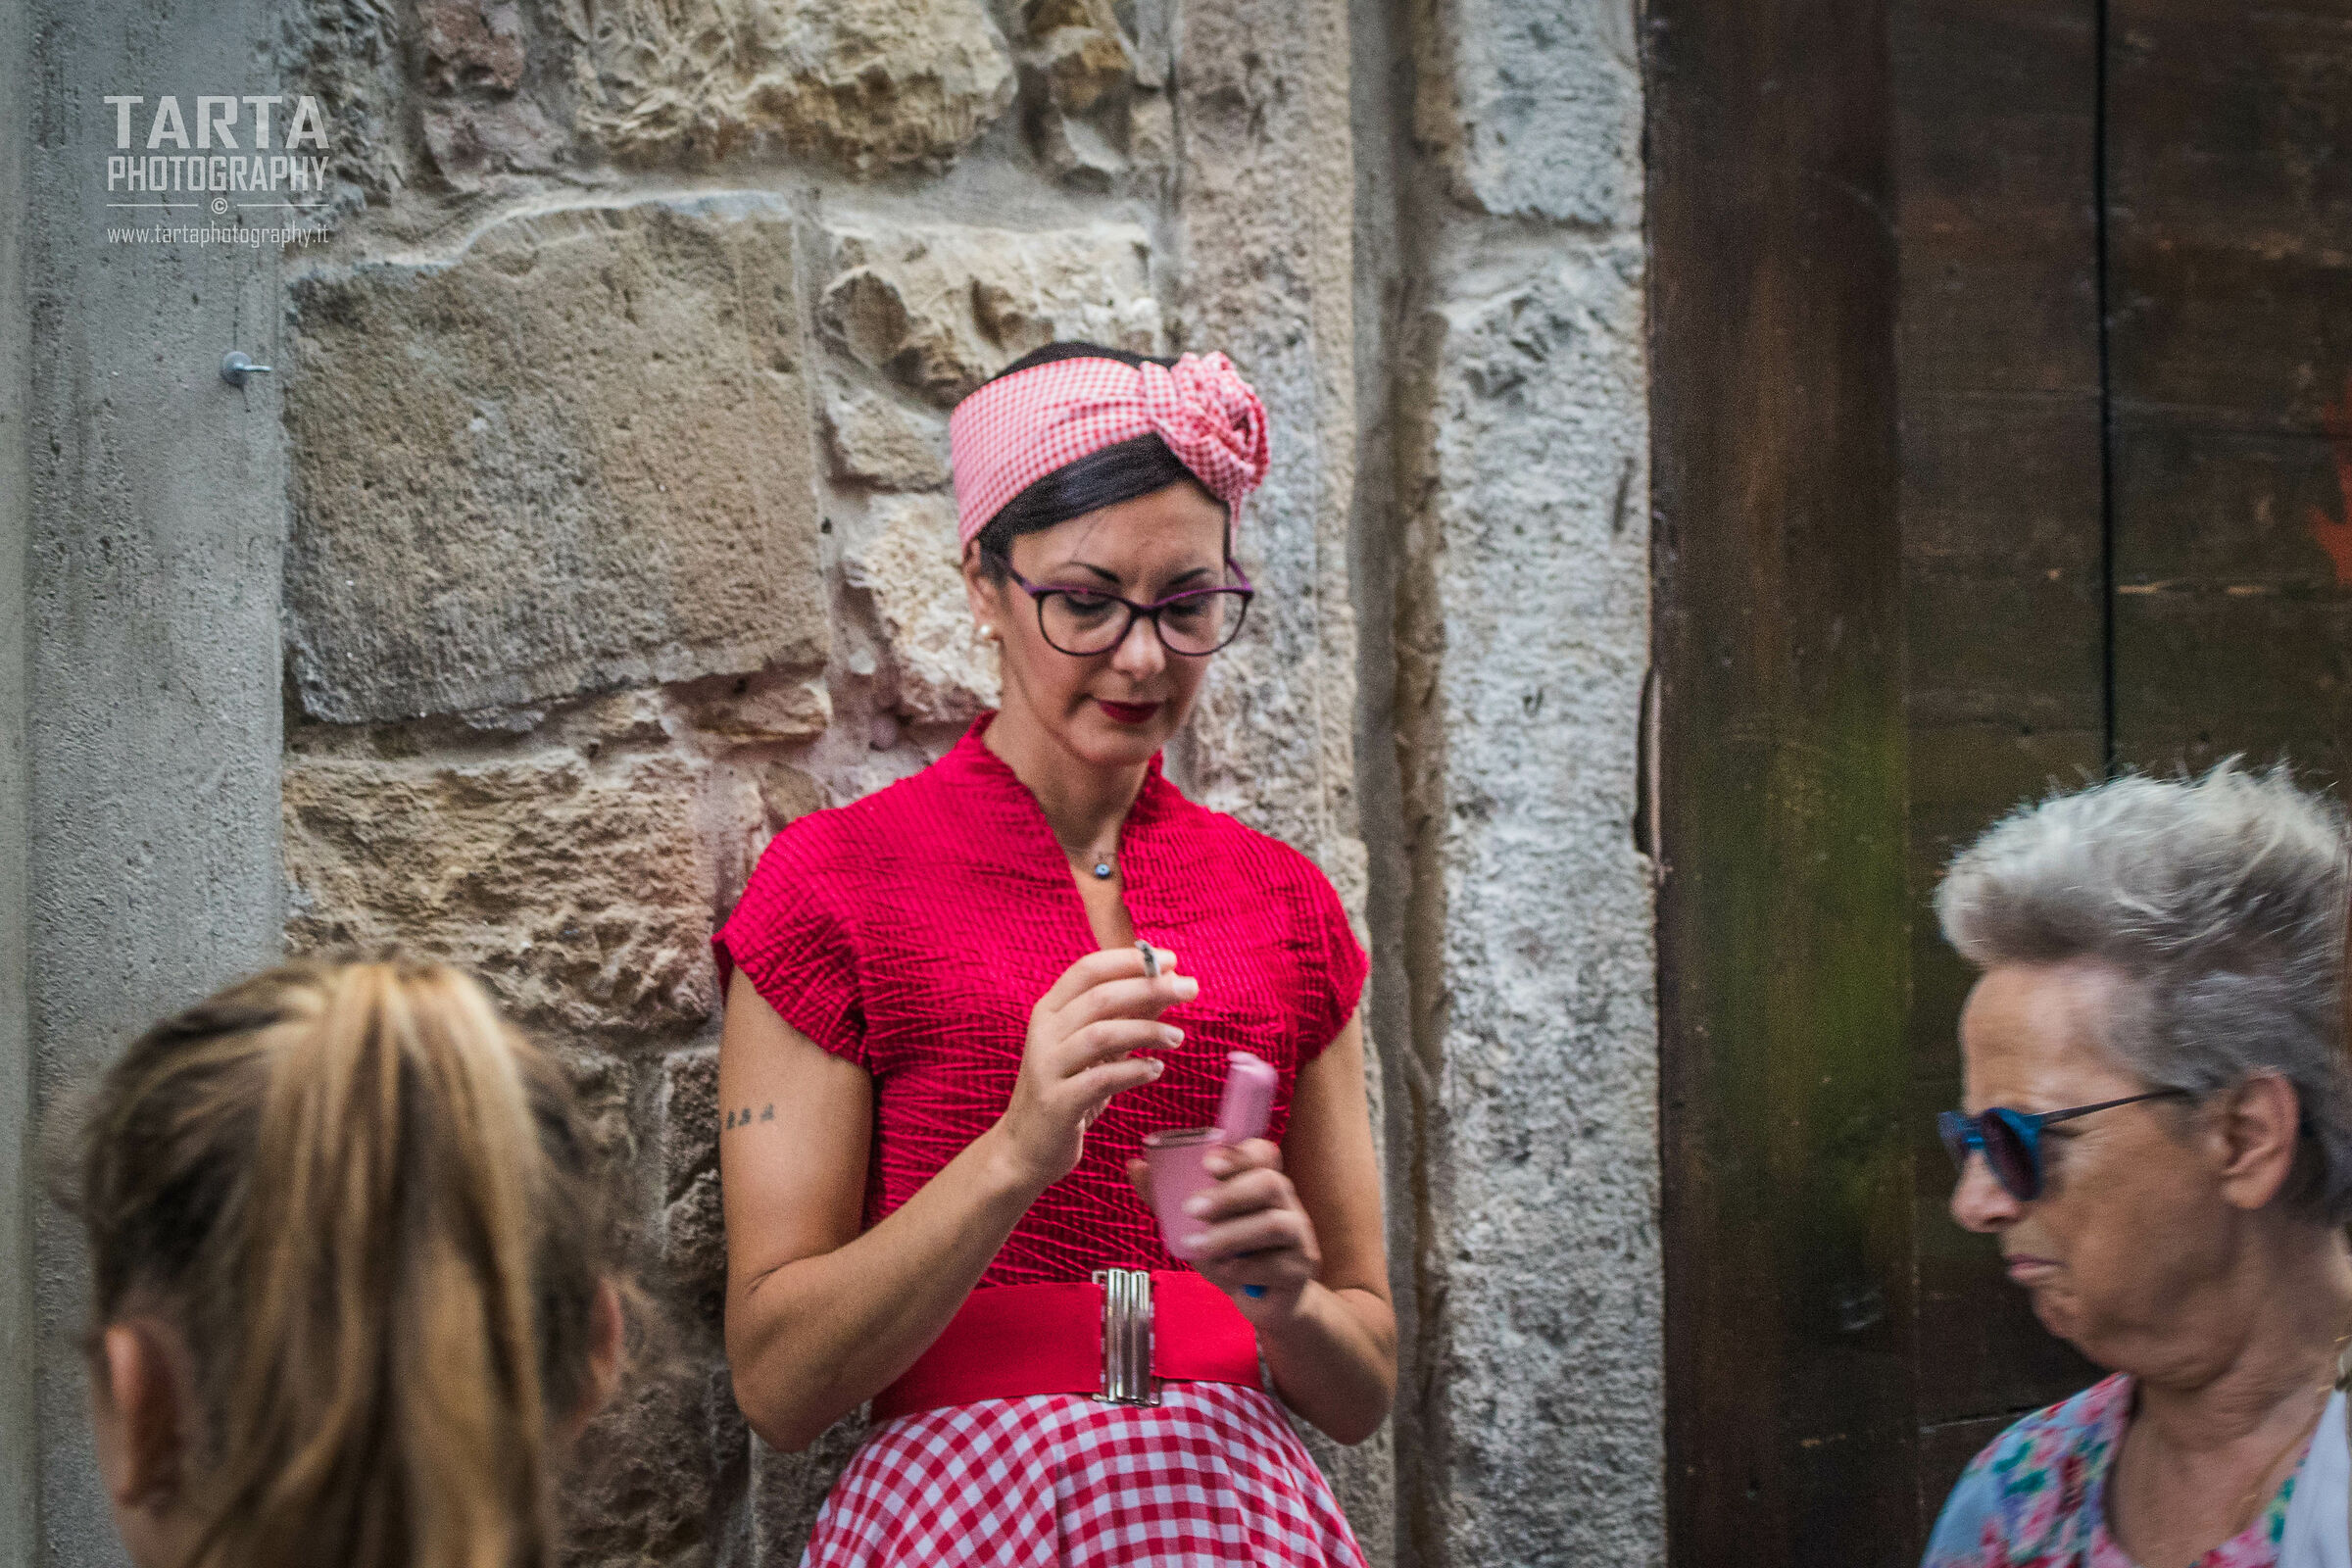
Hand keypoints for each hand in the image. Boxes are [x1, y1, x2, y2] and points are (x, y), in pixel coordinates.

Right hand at [991, 946, 1195, 1189]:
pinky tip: (1156, 1069)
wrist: (1024, 1147)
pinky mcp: (1057, 1103)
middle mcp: (1044, 1033)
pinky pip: (1101, 1080)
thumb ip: (1127, 1015)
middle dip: (1149, 987)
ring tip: (1177, 1036)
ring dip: (1146, 1029)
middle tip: (1190, 988)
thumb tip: (1168, 983)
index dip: (1129, 959)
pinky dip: (1134, 1071)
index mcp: (1050, 1011)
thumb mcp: (1096, 1048)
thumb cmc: (1067, 1089)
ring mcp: (1047, 1068)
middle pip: (1100, 997)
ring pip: (1101, 1034)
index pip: (1088, 969)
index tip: (1169, 959)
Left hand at [1127, 1138, 1319, 1324]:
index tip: (1207, 1163)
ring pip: (1273, 1224)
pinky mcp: (1301, 1269)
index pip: (1263, 1153)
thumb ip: (1167, 1198)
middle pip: (1269, 1183)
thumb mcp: (1196, 1227)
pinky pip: (1275, 1265)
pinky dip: (1243, 1270)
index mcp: (1262, 1183)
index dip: (1239, 1154)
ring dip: (1230, 1234)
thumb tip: (1135, 1166)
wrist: (1264, 1303)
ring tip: (1197, 1247)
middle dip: (1228, 1194)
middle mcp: (1286, 1203)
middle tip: (1191, 1209)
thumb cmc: (1231, 1256)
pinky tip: (1225, 1273)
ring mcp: (1299, 1236)